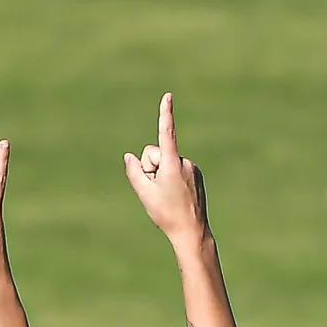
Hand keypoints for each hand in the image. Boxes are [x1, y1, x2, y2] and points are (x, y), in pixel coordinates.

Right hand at [122, 92, 208, 247]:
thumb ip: (134, 171)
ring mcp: (192, 168)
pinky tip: (176, 196)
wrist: (191, 231)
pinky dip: (171, 179)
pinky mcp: (196, 175)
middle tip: (155, 190)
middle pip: (155, 154)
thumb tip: (130, 157)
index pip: (166, 133)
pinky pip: (176, 170)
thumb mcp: (144, 193)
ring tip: (168, 196)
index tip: (168, 96)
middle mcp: (184, 162)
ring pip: (166, 163)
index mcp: (172, 164)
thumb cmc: (166, 214)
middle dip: (150, 168)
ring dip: (161, 175)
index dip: (165, 113)